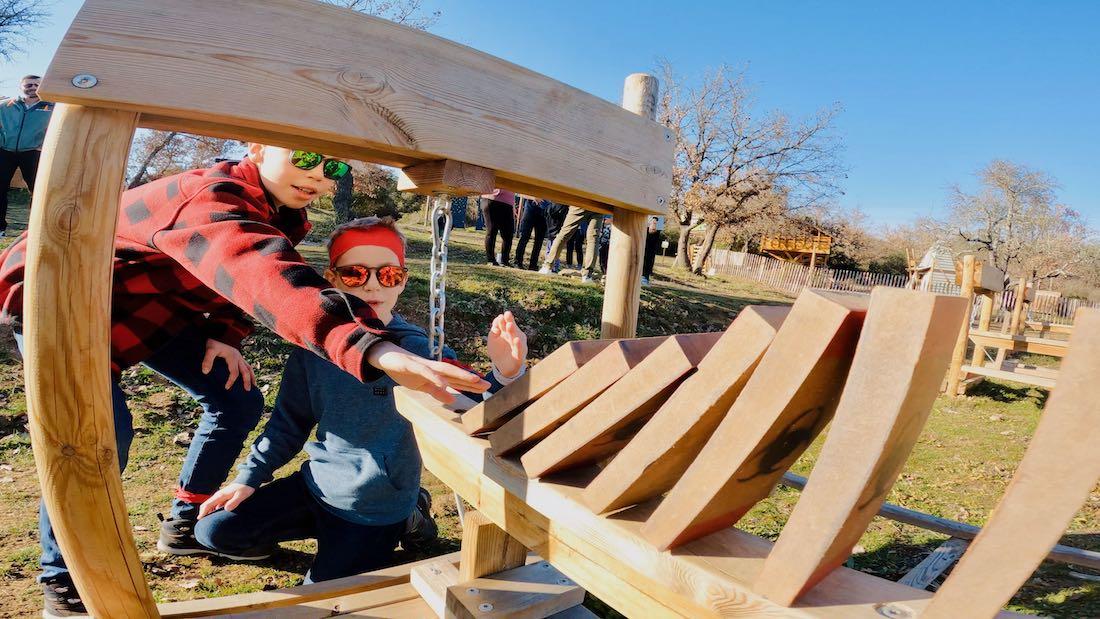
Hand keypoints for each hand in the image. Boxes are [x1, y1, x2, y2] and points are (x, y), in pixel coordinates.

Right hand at [198, 483, 254, 518]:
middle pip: (207, 504)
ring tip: (207, 521)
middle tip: (202, 522)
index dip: (203, 512)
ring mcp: (221, 496)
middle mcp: (219, 495)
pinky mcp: (224, 497)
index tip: (199, 519)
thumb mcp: (241, 495)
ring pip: (211, 504)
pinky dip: (213, 509)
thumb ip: (234, 502)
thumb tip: (226, 509)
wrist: (248, 480)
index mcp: (221, 495)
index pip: (208, 504)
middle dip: (203, 512)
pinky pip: (216, 504)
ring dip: (208, 511)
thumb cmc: (245, 488)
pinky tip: (215, 515)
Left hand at [202, 339, 254, 390]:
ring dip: (252, 377)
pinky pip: (247, 365)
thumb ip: (208, 360)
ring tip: (254, 385)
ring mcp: (240, 356)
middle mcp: (239, 358)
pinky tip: (249, 375)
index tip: (226, 388)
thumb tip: (205, 372)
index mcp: (233, 358)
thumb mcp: (211, 349)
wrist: (222, 330)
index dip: (231, 381)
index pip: (234, 372)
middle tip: (247, 390)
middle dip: (247, 381)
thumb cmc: (216, 340)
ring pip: (249, 368)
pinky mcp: (239, 355)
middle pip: (246, 371)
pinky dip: (249, 371)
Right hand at [367, 341, 489, 403]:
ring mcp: (424, 365)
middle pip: (455, 374)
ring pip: (445, 370)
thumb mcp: (421, 386)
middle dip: (471, 379)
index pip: (456, 380)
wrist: (385, 357)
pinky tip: (444, 384)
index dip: (471, 384)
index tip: (486, 388)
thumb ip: (436, 392)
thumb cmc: (405, 371)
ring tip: (473, 380)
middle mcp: (433, 367)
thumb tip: (452, 399)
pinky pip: (426, 372)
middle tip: (488, 385)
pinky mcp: (412, 365)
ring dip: (460, 374)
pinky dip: (436, 378)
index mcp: (436, 374)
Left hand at [487, 311, 526, 378]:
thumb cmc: (498, 352)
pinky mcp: (519, 356)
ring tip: (510, 325)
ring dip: (513, 331)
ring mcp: (518, 346)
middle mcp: (514, 337)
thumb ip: (493, 334)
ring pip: (516, 337)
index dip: (504, 319)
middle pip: (512, 328)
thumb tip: (494, 327)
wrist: (503, 368)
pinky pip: (519, 350)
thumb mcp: (492, 342)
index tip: (500, 316)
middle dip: (510, 321)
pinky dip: (518, 345)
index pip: (506, 324)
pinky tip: (516, 340)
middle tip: (507, 314)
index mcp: (508, 332)